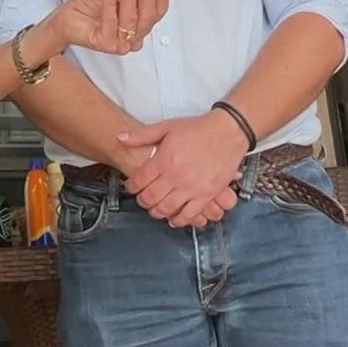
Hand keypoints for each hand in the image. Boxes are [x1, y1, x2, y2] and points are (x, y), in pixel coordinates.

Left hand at [45, 0, 170, 55]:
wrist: (64, 19)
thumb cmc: (89, 8)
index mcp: (139, 28)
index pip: (156, 14)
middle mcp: (132, 39)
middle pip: (147, 18)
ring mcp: (120, 44)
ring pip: (131, 20)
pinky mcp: (105, 44)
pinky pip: (111, 22)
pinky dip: (111, 3)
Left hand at [117, 111, 247, 227]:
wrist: (227, 132)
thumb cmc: (197, 128)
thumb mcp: (167, 126)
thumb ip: (142, 135)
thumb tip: (120, 138)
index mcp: (163, 160)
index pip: (138, 182)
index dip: (131, 186)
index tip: (132, 186)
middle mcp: (175, 177)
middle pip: (149, 199)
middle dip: (142, 201)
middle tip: (143, 198)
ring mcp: (192, 188)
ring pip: (166, 210)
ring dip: (157, 212)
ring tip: (157, 208)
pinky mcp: (207, 195)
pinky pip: (189, 215)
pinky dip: (179, 220)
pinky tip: (174, 217)